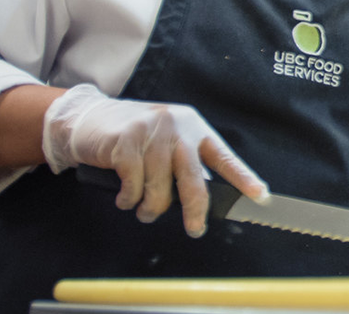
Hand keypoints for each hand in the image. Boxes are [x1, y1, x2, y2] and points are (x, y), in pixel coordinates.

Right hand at [41, 84, 267, 236]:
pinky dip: (127, 200)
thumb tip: (200, 202)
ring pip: (159, 190)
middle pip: (194, 180)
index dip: (243, 178)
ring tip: (142, 209)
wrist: (88, 118)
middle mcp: (177, 128)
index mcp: (194, 127)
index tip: (260, 196)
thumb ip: (184, 164)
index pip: (224, 157)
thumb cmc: (133, 137)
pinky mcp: (125, 143)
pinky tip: (123, 196)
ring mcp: (151, 134)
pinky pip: (133, 187)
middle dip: (195, 211)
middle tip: (195, 229)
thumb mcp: (166, 141)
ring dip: (149, 209)